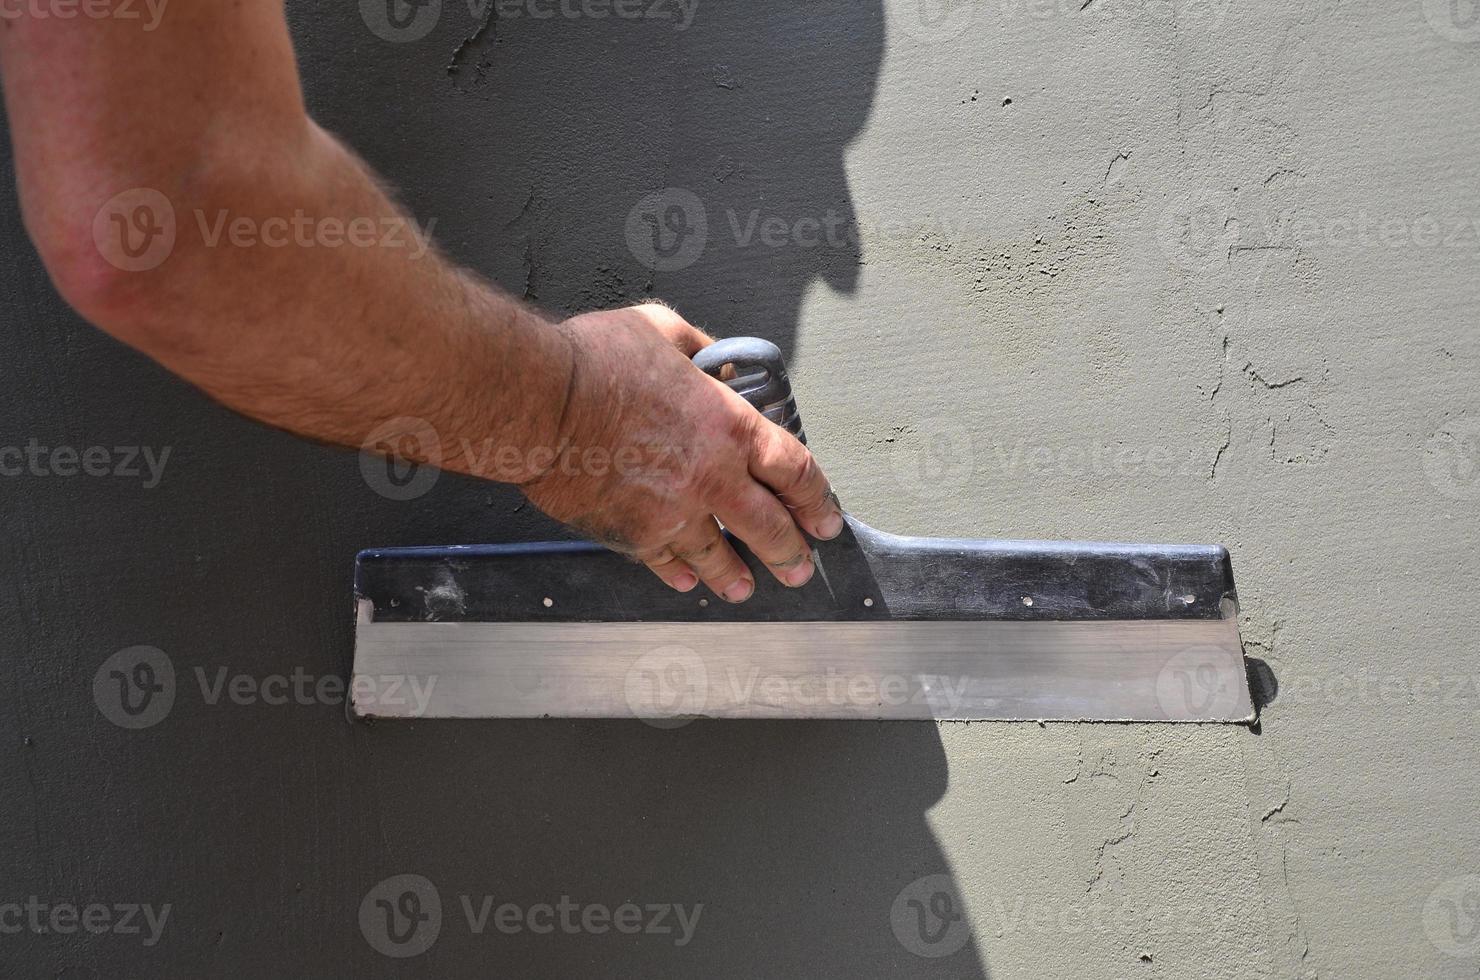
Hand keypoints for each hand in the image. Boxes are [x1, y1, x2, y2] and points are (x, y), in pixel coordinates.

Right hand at [519, 303, 843, 601]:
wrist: (539, 404)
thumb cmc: (593, 362)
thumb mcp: (660, 330)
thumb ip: (696, 348)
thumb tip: (713, 359)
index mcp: (728, 425)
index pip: (795, 471)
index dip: (817, 499)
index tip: (825, 517)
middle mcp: (711, 477)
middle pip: (770, 527)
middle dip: (791, 552)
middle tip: (800, 567)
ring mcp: (672, 512)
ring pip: (719, 556)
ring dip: (736, 575)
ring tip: (745, 588)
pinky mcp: (632, 534)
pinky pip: (665, 562)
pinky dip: (679, 575)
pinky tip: (688, 582)